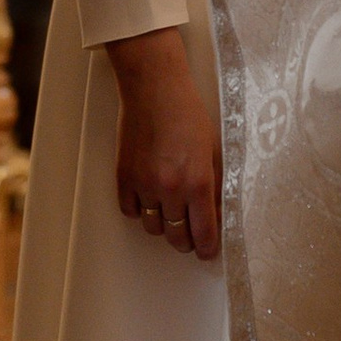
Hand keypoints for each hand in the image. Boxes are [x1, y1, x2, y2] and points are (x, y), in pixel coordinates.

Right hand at [106, 25, 220, 257]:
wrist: (155, 90)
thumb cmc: (189, 115)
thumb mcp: (215, 151)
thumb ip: (216, 187)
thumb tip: (215, 216)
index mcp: (198, 183)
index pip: (204, 234)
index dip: (208, 248)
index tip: (208, 250)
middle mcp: (170, 189)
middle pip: (177, 238)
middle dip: (186, 241)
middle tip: (190, 235)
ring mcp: (144, 185)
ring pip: (153, 228)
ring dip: (163, 225)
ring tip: (169, 212)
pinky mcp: (124, 177)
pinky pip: (131, 211)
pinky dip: (140, 210)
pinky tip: (148, 198)